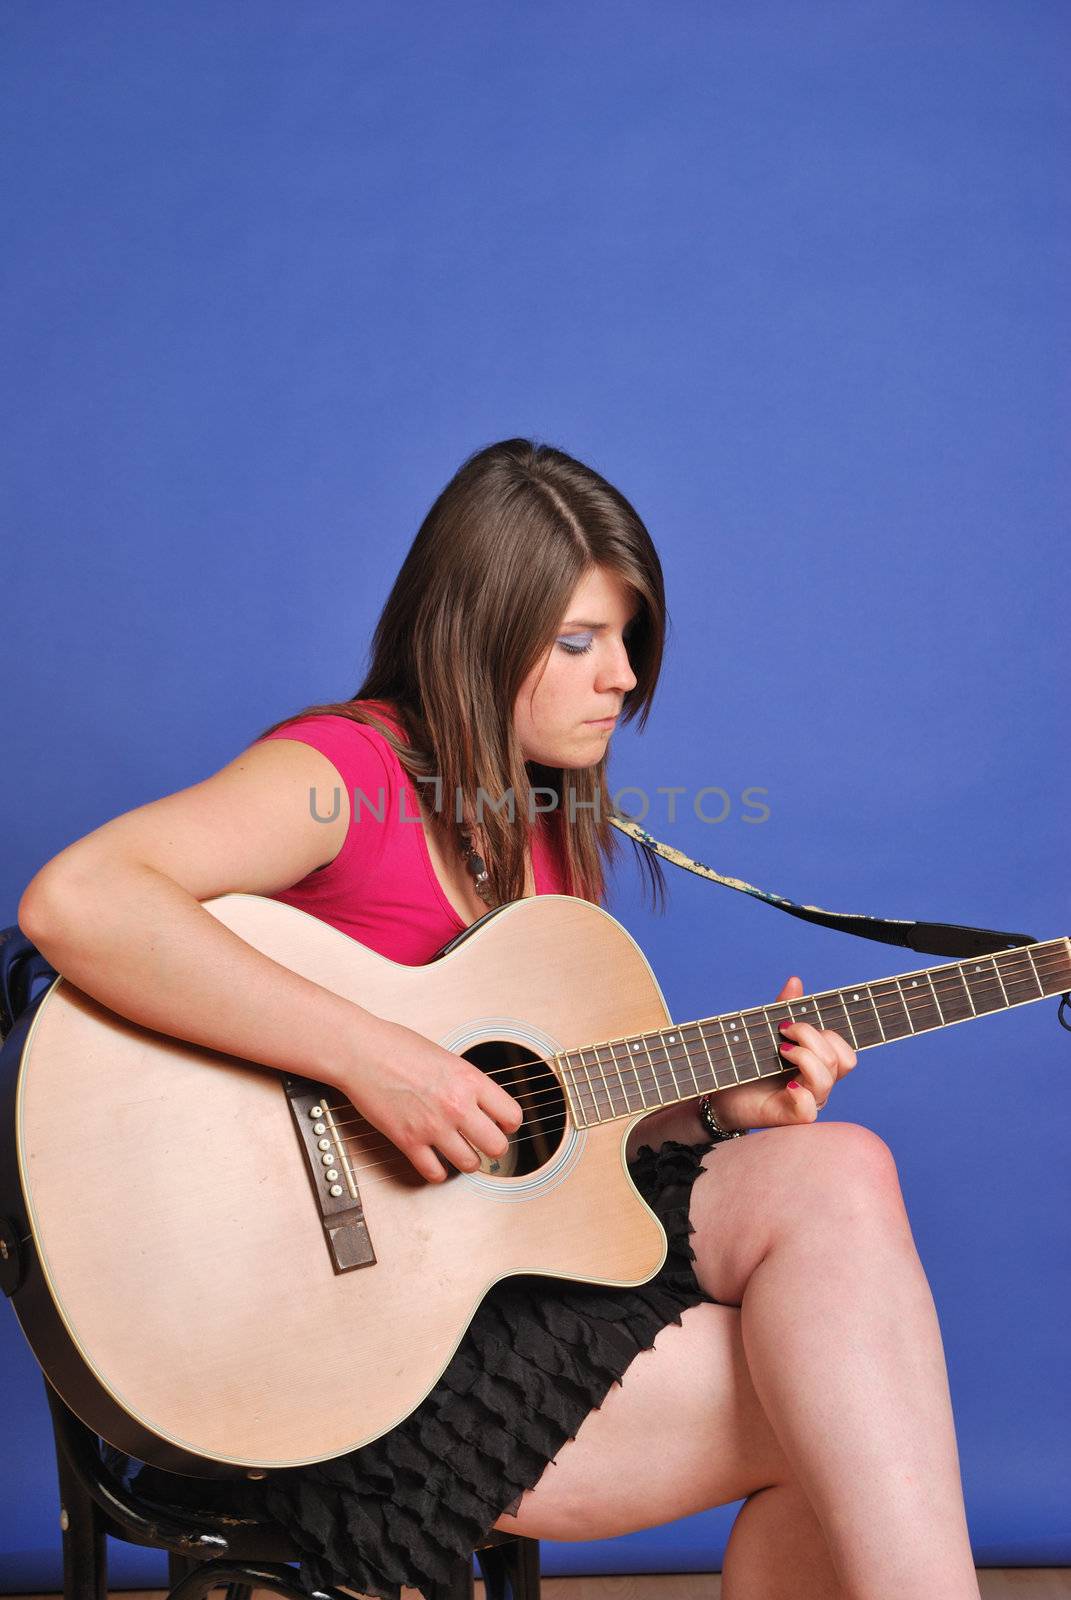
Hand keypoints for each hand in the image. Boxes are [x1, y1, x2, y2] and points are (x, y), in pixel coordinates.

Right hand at [341, 1016, 523, 1182]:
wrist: (362, 1052)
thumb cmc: (398, 1047)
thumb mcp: (446, 1057)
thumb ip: (466, 1082)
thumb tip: (480, 1102)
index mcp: (469, 1080)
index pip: (511, 1115)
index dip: (509, 1124)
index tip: (501, 1125)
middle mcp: (456, 1105)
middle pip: (496, 1147)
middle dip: (493, 1148)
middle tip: (484, 1143)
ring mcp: (433, 1126)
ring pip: (469, 1164)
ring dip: (466, 1161)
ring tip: (459, 1152)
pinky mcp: (408, 1141)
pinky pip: (434, 1173)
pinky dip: (437, 1172)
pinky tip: (434, 1160)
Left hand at [705, 974, 856, 1131]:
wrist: (721, 1091)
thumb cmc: (748, 1063)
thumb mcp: (767, 1031)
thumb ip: (784, 1008)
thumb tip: (795, 980)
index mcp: (819, 1067)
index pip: (845, 1054)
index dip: (824, 1034)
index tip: (789, 1024)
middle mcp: (819, 1086)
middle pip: (839, 1061)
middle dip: (810, 1037)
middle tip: (782, 1033)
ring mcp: (808, 1102)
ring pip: (826, 1080)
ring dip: (803, 1057)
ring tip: (780, 1051)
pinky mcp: (790, 1117)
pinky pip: (809, 1108)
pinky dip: (800, 1093)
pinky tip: (787, 1084)